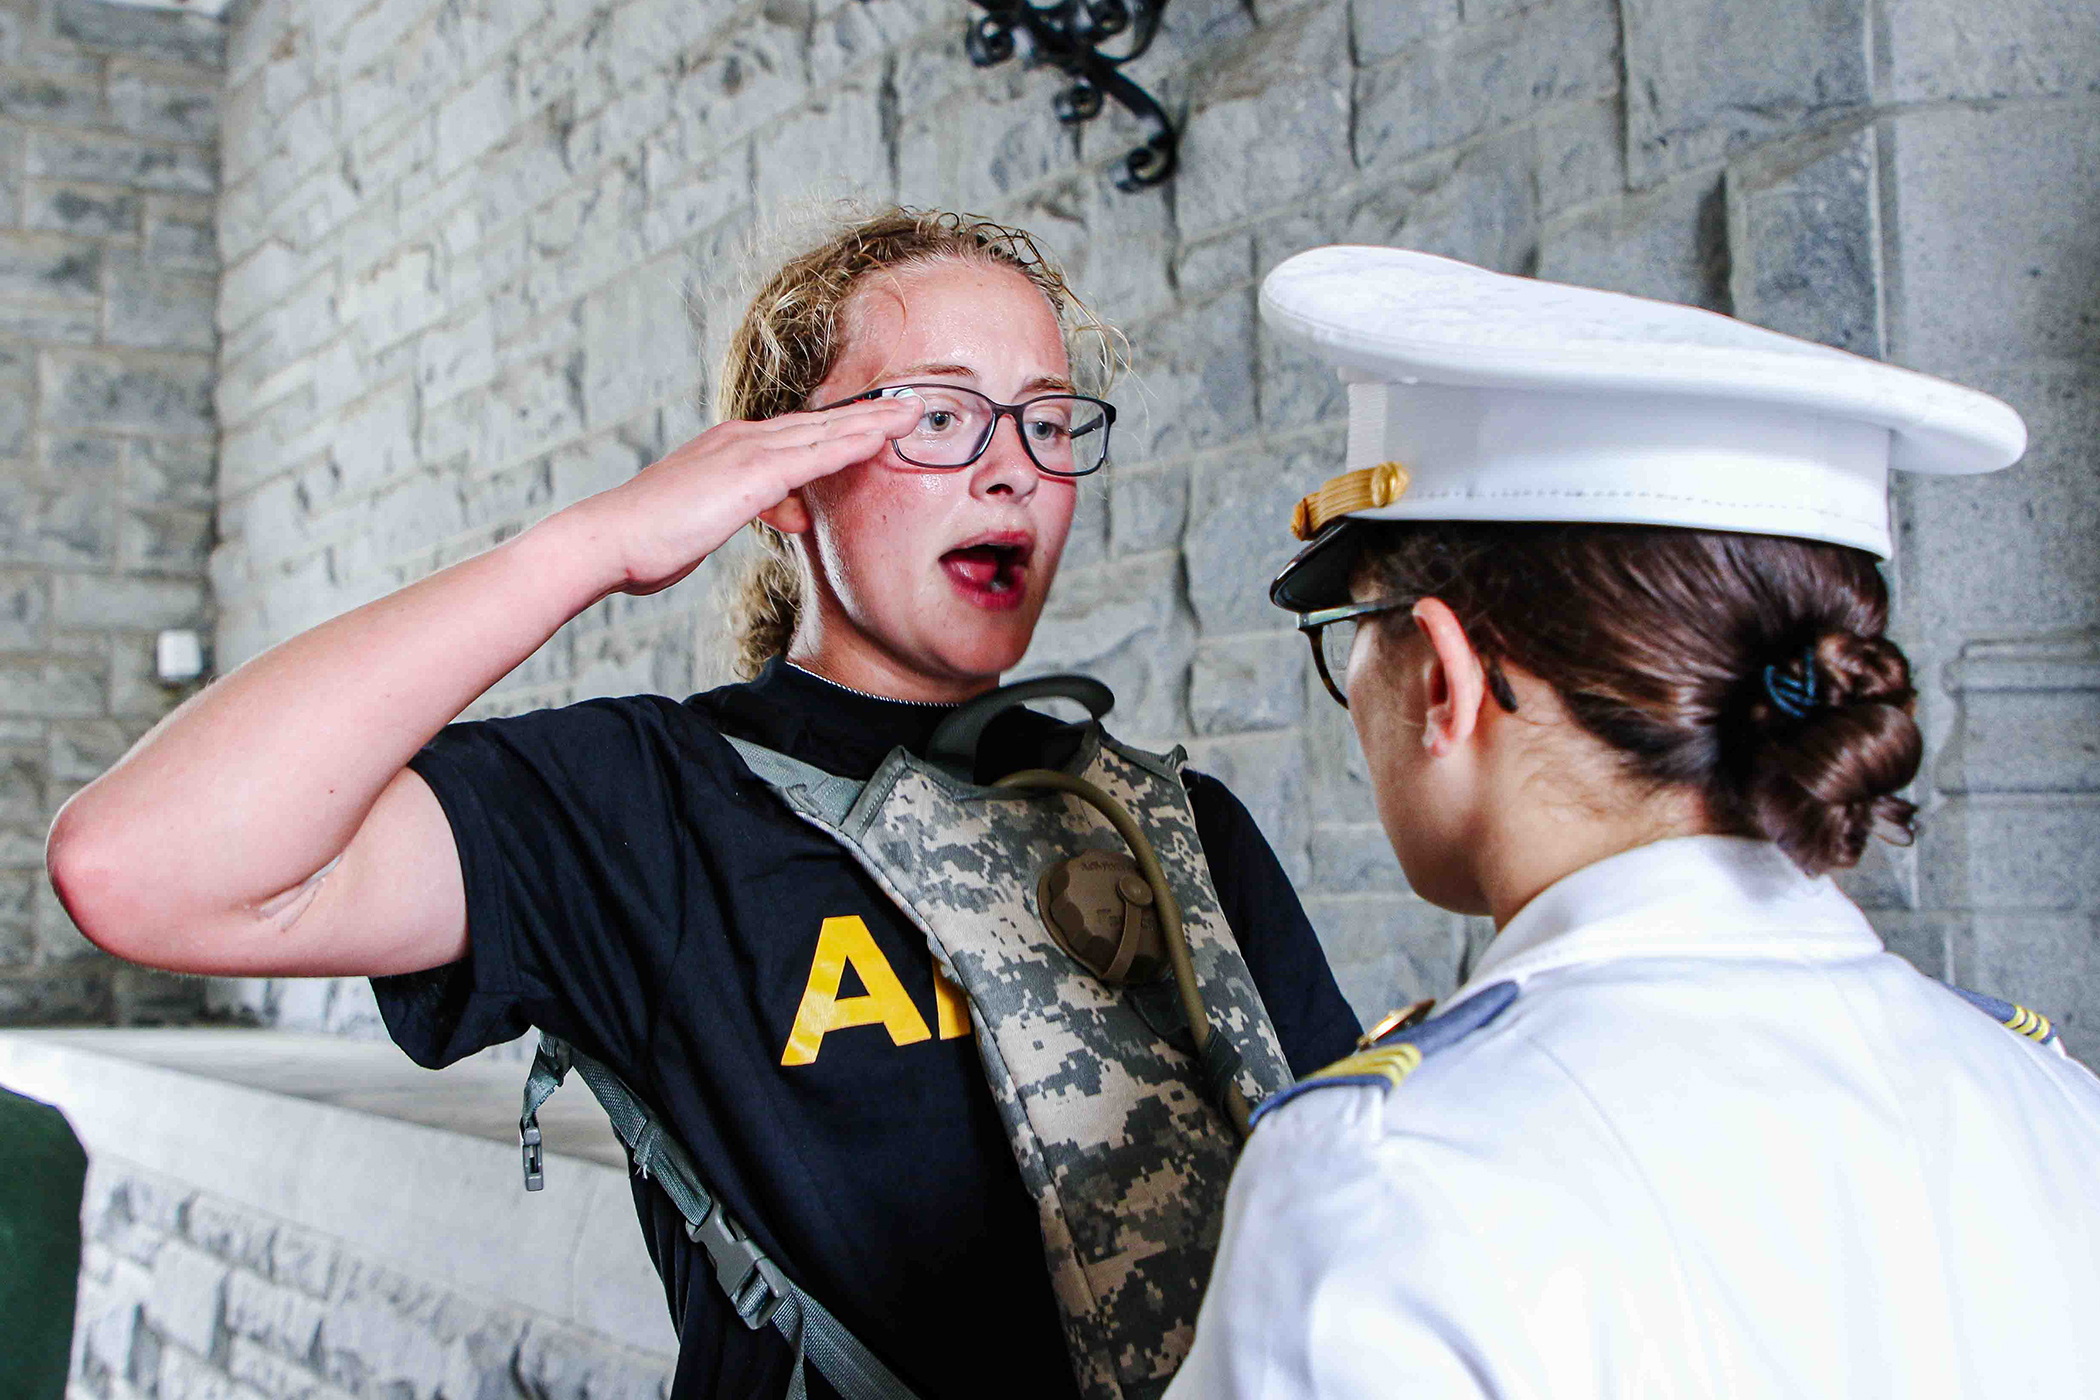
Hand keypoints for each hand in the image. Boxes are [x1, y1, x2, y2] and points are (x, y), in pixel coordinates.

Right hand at [561, 397, 919, 595]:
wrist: (609, 539)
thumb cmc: (648, 539)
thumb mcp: (709, 522)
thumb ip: (753, 510)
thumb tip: (790, 512)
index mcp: (729, 448)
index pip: (797, 435)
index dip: (840, 428)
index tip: (877, 422)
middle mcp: (741, 440)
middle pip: (818, 423)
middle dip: (867, 415)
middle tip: (911, 404)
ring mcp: (746, 452)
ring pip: (824, 432)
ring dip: (873, 421)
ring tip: (915, 412)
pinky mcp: (751, 475)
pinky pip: (815, 456)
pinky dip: (852, 443)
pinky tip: (883, 438)